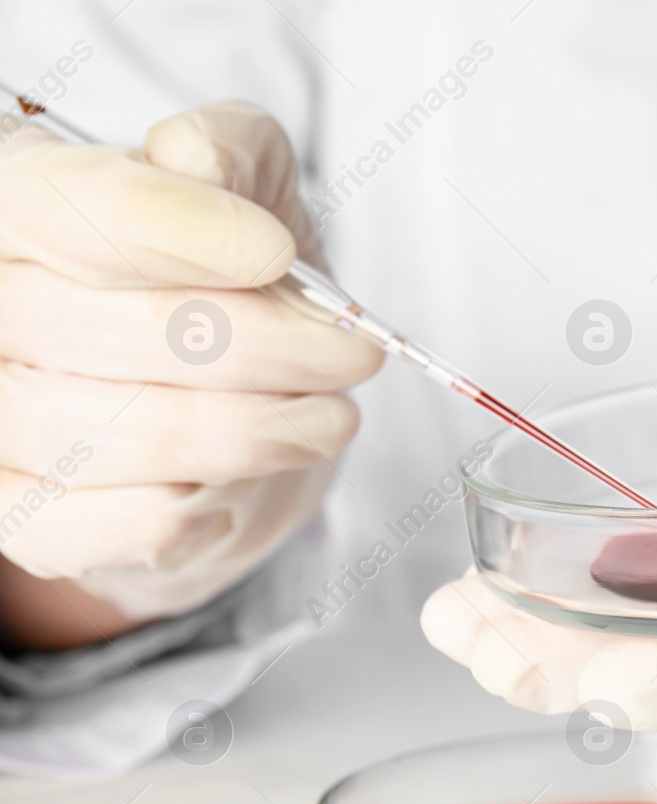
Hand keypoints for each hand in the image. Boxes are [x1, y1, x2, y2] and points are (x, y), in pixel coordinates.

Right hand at [0, 102, 380, 648]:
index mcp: (19, 194)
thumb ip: (234, 154)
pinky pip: (74, 525)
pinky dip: (166, 515)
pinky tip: (231, 492)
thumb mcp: (253, 190)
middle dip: (256, 347)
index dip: (170, 231)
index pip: (63, 207)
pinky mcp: (16, 509)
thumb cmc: (229, 276)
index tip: (275, 253)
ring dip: (244, 431)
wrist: (229, 391)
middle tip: (351, 355)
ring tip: (330, 417)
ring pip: (102, 430)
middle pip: (99, 328)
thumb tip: (194, 158)